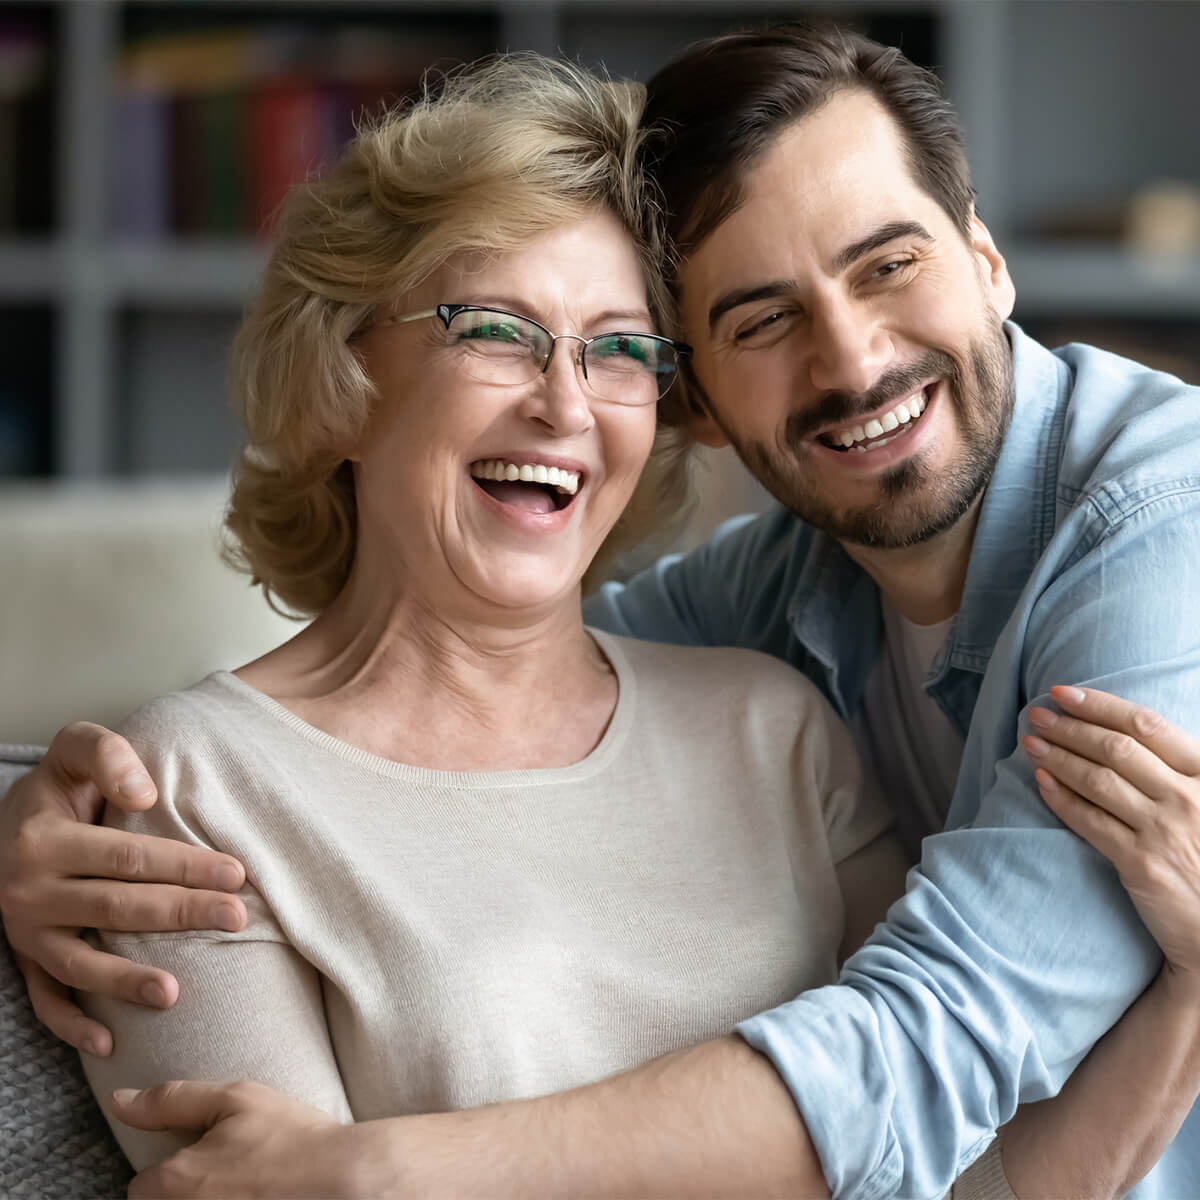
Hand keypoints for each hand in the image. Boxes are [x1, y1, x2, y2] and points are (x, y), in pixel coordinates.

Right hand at [0, 721, 246, 1054]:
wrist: (3, 823)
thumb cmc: (58, 786)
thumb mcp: (73, 751)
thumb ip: (107, 755)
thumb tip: (145, 794)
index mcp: (45, 841)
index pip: (128, 858)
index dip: (184, 866)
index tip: (236, 873)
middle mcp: (29, 891)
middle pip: (117, 908)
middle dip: (182, 914)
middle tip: (236, 917)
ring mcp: (25, 932)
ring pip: (80, 963)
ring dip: (126, 982)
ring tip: (175, 993)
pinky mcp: (24, 958)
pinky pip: (45, 999)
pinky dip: (72, 1026)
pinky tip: (110, 1043)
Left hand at [113, 1080, 370, 1199]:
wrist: (343, 1180)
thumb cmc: (290, 1136)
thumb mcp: (235, 1098)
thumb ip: (171, 1099)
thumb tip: (118, 1099)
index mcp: (174, 1181)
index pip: (141, 1186)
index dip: (171, 1169)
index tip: (204, 1159)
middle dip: (186, 1191)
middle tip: (227, 1175)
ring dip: (207, 1199)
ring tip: (243, 1188)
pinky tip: (255, 1197)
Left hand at [1022, 685, 1199, 979]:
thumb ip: (1176, 769)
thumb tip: (1118, 730)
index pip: (1146, 725)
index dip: (1100, 704)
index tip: (1063, 693)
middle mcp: (1189, 798)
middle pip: (1116, 748)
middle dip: (1070, 726)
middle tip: (1036, 714)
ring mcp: (1165, 831)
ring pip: (1098, 780)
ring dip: (1058, 756)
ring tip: (1030, 743)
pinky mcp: (1141, 864)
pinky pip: (1089, 821)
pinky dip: (1061, 797)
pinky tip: (1041, 781)